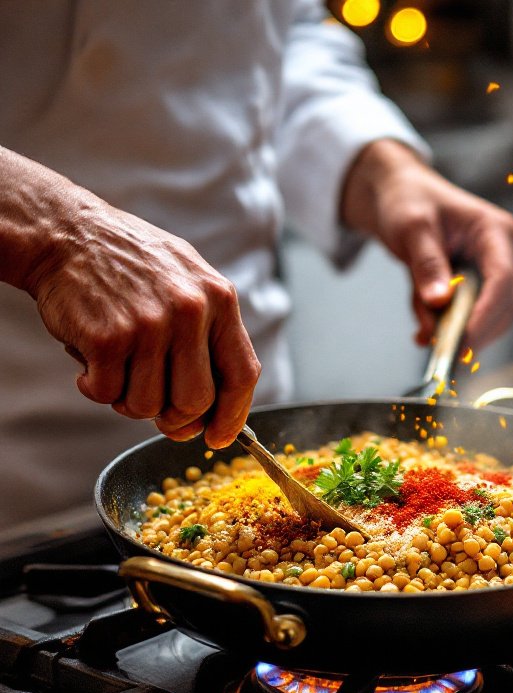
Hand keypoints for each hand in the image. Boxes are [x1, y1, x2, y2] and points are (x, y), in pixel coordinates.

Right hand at [4, 150, 259, 448]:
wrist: (66, 232)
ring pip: (149, 405)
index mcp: (219, 299)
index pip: (242, 374)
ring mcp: (149, 325)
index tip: (218, 437)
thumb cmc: (131, 265)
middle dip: (175, 417)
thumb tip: (216, 407)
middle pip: (196, 401)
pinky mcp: (108, 337)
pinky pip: (108, 395)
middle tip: (157, 411)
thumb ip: (210, 335)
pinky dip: (96, 389)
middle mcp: (190, 312)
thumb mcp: (189, 281)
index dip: (232, 416)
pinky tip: (90, 365)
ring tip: (118, 371)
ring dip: (129, 401)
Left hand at [341, 139, 512, 348]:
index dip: (486, 316)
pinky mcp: (485, 288)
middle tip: (442, 352)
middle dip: (476, 332)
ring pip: (495, 319)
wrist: (403, 196)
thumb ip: (426, 264)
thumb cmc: (409, 202)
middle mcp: (507, 253)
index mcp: (497, 232)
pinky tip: (425, 331)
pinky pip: (477, 318)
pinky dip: (452, 330)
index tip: (462, 342)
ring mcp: (499, 272)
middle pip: (507, 307)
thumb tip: (440, 302)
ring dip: (461, 333)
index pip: (503, 281)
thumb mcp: (411, 228)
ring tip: (424, 334)